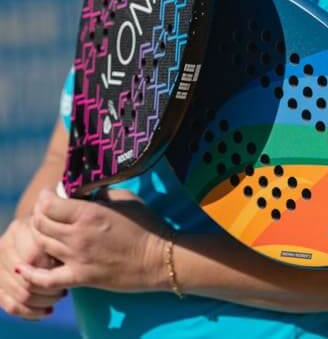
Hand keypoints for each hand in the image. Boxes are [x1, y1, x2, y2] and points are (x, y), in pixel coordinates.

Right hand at [0, 217, 64, 318]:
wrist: (37, 230)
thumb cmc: (55, 232)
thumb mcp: (58, 231)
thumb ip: (58, 245)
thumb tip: (62, 272)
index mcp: (19, 230)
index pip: (33, 258)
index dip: (51, 269)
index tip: (67, 273)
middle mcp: (3, 247)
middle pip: (25, 280)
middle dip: (49, 289)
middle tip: (65, 289)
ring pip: (19, 295)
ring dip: (43, 301)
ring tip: (59, 296)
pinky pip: (10, 306)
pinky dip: (30, 312)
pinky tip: (48, 311)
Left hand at [18, 189, 171, 292]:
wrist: (160, 259)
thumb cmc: (147, 225)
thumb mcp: (126, 199)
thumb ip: (101, 194)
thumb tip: (85, 191)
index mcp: (89, 214)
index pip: (49, 203)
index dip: (46, 196)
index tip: (52, 193)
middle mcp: (77, 236)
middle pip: (40, 223)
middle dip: (41, 213)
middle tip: (49, 210)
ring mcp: (76, 258)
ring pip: (40, 245)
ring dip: (40, 235)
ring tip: (48, 230)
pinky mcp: (80, 277)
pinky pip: (44, 279)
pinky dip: (30, 273)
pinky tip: (24, 266)